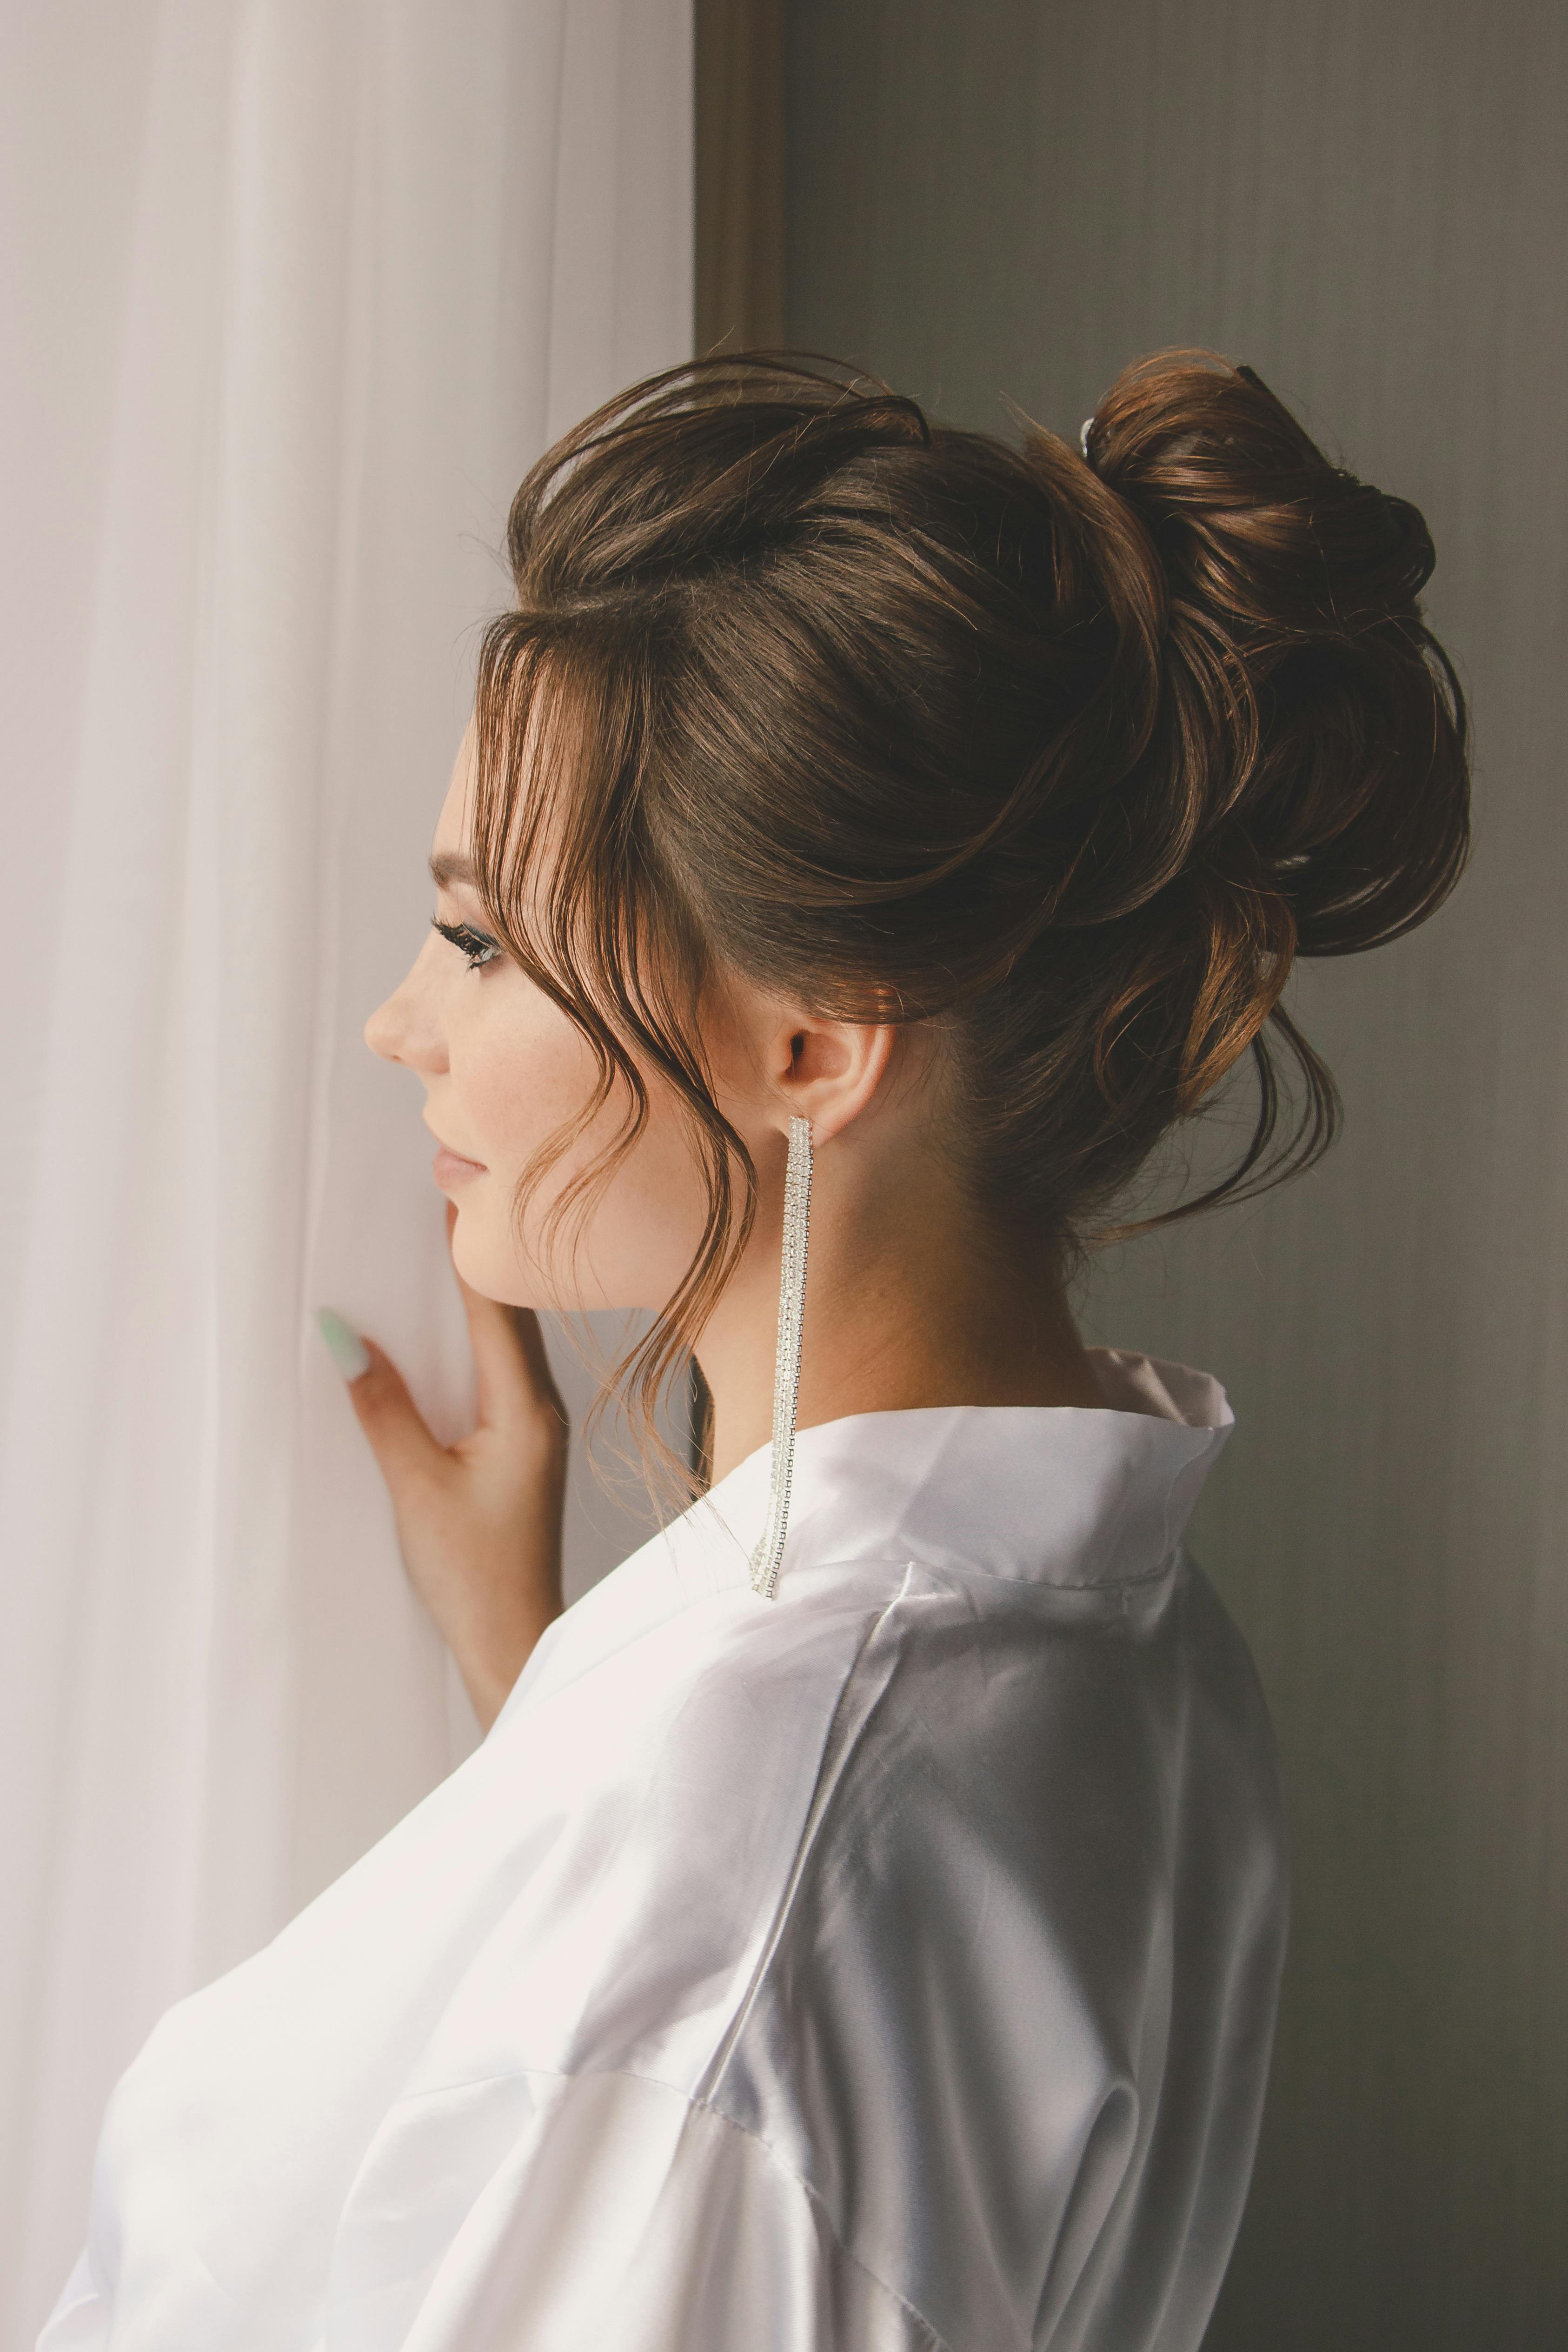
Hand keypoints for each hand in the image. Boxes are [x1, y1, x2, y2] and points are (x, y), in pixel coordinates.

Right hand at [327, 1200, 569, 1731]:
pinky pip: (499, 1376)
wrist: (514, 1640)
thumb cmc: (475, 1576)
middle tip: (447, 1207)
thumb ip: (383, 1410)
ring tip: (447, 1252)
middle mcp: (540, 1412)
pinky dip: (476, 1342)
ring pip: (506, 1346)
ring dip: (479, 1302)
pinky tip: (454, 1332)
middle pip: (508, 1319)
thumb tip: (345, 1337)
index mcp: (525, 1412)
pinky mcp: (521, 1451)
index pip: (495, 1313)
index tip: (449, 1204)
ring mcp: (534, 1431)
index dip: (470, 1257)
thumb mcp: (416, 1487)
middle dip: (477, 1265)